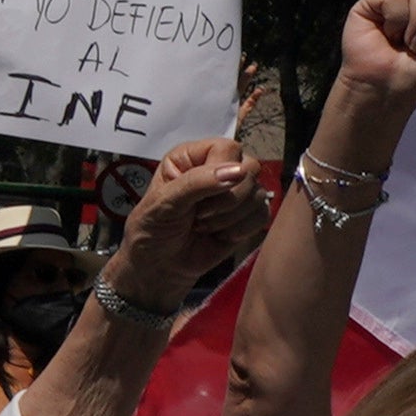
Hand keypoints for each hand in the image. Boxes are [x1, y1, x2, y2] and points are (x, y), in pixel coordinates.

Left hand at [108, 134, 258, 309]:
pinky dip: (241, 230)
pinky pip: (263, 214)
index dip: (219, 173)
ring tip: (202, 226)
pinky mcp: (249, 215)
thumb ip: (197, 182)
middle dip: (225, 200)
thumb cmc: (153, 230)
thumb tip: (239, 170)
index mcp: (194, 156)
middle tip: (198, 216)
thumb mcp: (163, 203)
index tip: (197, 199)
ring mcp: (237, 191)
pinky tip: (219, 235)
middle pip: (250, 169)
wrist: (159, 267)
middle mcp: (219, 168)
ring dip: (229, 218)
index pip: (228, 149)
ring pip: (259, 193)